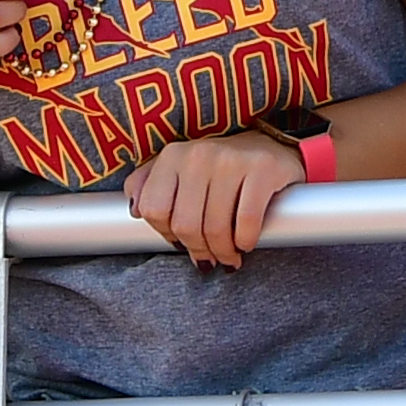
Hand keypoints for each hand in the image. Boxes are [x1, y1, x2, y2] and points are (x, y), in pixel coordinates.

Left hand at [124, 131, 301, 267]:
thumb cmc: (219, 168)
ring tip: (228, 257)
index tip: (180, 241)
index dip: (166, 234)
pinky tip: (246, 243)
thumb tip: (135, 211)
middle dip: (198, 249)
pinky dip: (245, 240)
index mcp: (172, 156)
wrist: (271, 148)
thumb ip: (148, 186)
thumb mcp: (179, 170)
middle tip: (209, 257)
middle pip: (185, 224)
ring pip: (215, 227)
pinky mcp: (262, 169)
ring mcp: (230, 160)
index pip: (154, 210)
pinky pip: (247, 220)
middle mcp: (198, 154)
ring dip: (223, 252)